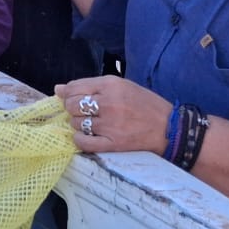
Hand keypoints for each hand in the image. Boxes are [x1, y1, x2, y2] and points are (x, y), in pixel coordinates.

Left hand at [55, 76, 172, 154]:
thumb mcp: (122, 86)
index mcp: (111, 85)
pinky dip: (80, 140)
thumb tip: (58, 89)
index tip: (72, 98)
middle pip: (72, 105)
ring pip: (77, 123)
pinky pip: (84, 142)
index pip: (74, 87)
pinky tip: (88, 136)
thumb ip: (91, 86)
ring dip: (79, 124)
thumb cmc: (146, 104)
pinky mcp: (113, 144)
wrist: (169, 128)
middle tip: (83, 112)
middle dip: (72, 109)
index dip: (69, 94)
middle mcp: (108, 103)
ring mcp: (110, 124)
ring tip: (92, 124)